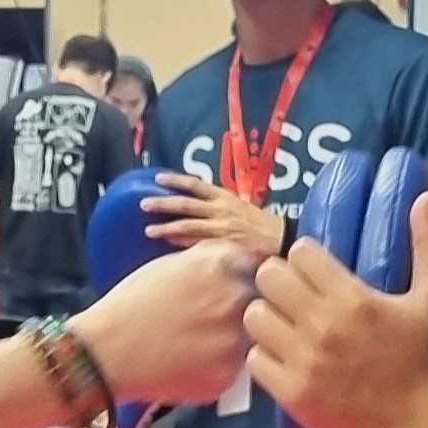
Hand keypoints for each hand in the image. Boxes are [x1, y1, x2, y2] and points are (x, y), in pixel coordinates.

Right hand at [71, 239, 255, 408]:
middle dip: (249, 309)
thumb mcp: (173, 265)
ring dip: (237, 341)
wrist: (105, 352)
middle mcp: (237, 300)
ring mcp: (236, 341)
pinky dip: (219, 367)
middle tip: (220, 319)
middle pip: (265, 302)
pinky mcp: (228, 377)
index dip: (255, 278)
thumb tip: (241, 259)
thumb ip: (213, 261)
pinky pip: (235, 370)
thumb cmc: (132, 303)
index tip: (245, 286)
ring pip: (254, 340)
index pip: (265, 265)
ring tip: (202, 344)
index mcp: (223, 266)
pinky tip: (192, 364)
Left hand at [148, 172, 283, 257]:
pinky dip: (183, 246)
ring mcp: (222, 228)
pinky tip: (168, 250)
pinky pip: (199, 245)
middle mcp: (222, 209)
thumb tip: (198, 212)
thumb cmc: (263, 227)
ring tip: (148, 231)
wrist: (284, 241)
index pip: (196, 185)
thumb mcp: (241, 209)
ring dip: (166, 228)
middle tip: (142, 203)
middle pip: (186, 204)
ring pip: (188, 225)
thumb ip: (220, 208)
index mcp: (225, 197)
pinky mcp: (225, 246)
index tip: (158, 178)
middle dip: (163, 203)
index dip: (176, 180)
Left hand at [250, 189, 427, 427]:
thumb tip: (423, 196)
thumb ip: (426, 245)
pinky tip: (284, 359)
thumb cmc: (425, 363)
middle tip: (292, 297)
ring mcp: (304, 361)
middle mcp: (324, 325)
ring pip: (254, 316)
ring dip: (267, 318)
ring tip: (285, 327)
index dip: (305, 259)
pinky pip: (255, 359)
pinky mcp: (291, 394)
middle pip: (268, 277)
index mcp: (354, 298)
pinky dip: (265, 357)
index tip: (314, 273)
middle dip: (278, 282)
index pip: (300, 252)